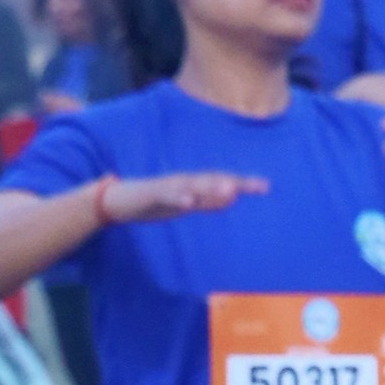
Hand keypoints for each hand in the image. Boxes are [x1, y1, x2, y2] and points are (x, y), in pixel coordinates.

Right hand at [100, 171, 270, 224]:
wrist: (118, 201)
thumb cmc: (154, 202)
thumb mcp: (186, 204)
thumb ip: (207, 202)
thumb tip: (231, 199)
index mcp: (193, 185)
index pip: (222, 182)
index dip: (243, 184)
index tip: (266, 187)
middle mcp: (183, 181)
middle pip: (212, 179)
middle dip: (235, 182)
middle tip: (258, 185)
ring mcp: (167, 186)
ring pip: (192, 184)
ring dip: (211, 186)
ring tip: (230, 190)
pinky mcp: (151, 193)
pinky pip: (166, 195)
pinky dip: (179, 197)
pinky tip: (190, 201)